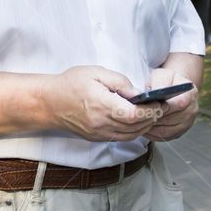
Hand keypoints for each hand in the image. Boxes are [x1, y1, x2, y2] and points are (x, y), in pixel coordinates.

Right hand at [45, 65, 162, 141]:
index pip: (134, 115)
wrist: (49, 103)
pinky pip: (121, 138)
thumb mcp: (96, 73)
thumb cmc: (71, 84)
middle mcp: (101, 124)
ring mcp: (99, 134)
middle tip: (162, 106)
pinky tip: (138, 120)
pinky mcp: (97, 138)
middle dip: (152, 117)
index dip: (151, 110)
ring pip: (131, 136)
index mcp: (102, 106)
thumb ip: (120, 82)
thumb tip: (139, 93)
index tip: (159, 102)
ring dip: (145, 126)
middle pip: (136, 127)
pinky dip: (134, 131)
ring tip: (152, 113)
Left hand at [142, 67, 197, 140]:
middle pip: (174, 119)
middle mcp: (192, 109)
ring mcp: (187, 123)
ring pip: (168, 130)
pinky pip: (165, 137)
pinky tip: (146, 126)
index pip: (180, 103)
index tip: (152, 106)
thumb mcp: (162, 75)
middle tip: (143, 116)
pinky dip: (153, 133)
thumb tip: (156, 93)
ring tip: (142, 121)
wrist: (172, 89)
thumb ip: (159, 82)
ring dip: (153, 127)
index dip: (165, 106)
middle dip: (157, 117)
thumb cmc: (166, 82)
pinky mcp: (179, 132)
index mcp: (190, 93)